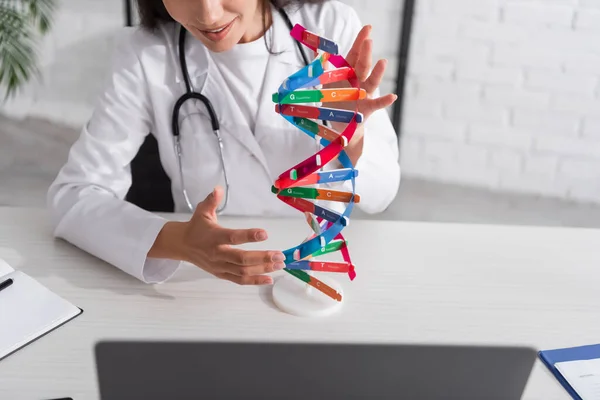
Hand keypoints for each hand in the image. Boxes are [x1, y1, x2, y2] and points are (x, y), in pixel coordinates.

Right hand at [150, 186, 285, 284]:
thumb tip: (218, 189)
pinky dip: (255, 281)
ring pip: (243, 271)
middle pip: (241, 259)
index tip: (265, 234)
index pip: (233, 237)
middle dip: (262, 258)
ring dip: (263, 269)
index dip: (249, 236)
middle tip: (279, 255)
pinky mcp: (221, 274)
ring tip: (280, 264)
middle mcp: (217, 254)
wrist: (182, 245)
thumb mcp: (202, 211)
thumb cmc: (196, 227)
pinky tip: (269, 279)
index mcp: (214, 237)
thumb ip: (212, 200)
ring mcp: (219, 266)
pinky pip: (239, 280)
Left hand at [324, 25, 397, 163]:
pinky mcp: (367, 109)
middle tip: (369, 40)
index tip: (368, 28)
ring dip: (377, 73)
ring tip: (383, 62)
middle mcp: (359, 81)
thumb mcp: (327, 85)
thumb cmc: (336, 102)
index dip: (360, 42)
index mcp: (350, 73)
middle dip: (365, 53)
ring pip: (372, 82)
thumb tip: (320, 56)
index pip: (355, 54)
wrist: (341, 125)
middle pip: (363, 65)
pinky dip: (384, 100)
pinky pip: (377, 104)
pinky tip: (392, 96)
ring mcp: (365, 94)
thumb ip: (326, 71)